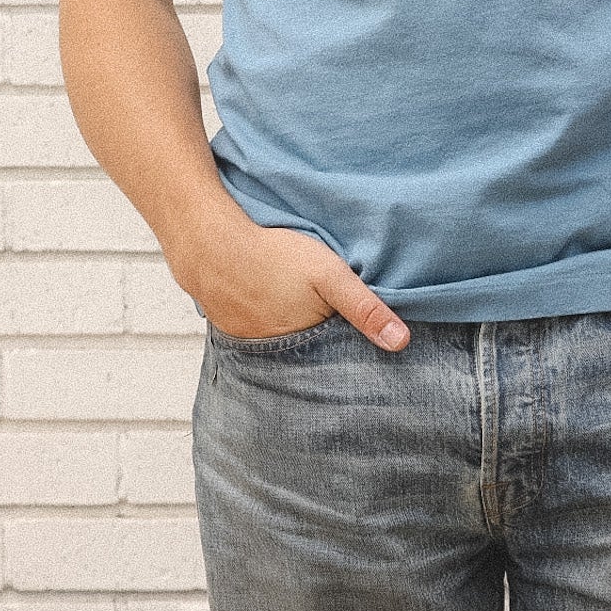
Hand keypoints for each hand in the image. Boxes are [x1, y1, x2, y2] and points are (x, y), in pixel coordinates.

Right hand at [176, 213, 410, 353]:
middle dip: (325, 352)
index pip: (336, 365)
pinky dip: (272, 329)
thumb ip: (365, 308)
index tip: (362, 351)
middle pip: (311, 360)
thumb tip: (402, 343)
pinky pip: (261, 339)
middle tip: (331, 330)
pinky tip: (275, 309)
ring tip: (304, 320)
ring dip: (297, 341)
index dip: (350, 356)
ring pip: (286, 350)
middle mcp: (276, 358)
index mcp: (304, 349)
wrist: (209, 245)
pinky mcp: (234, 332)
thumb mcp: (329, 275)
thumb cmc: (272, 257)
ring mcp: (251, 347)